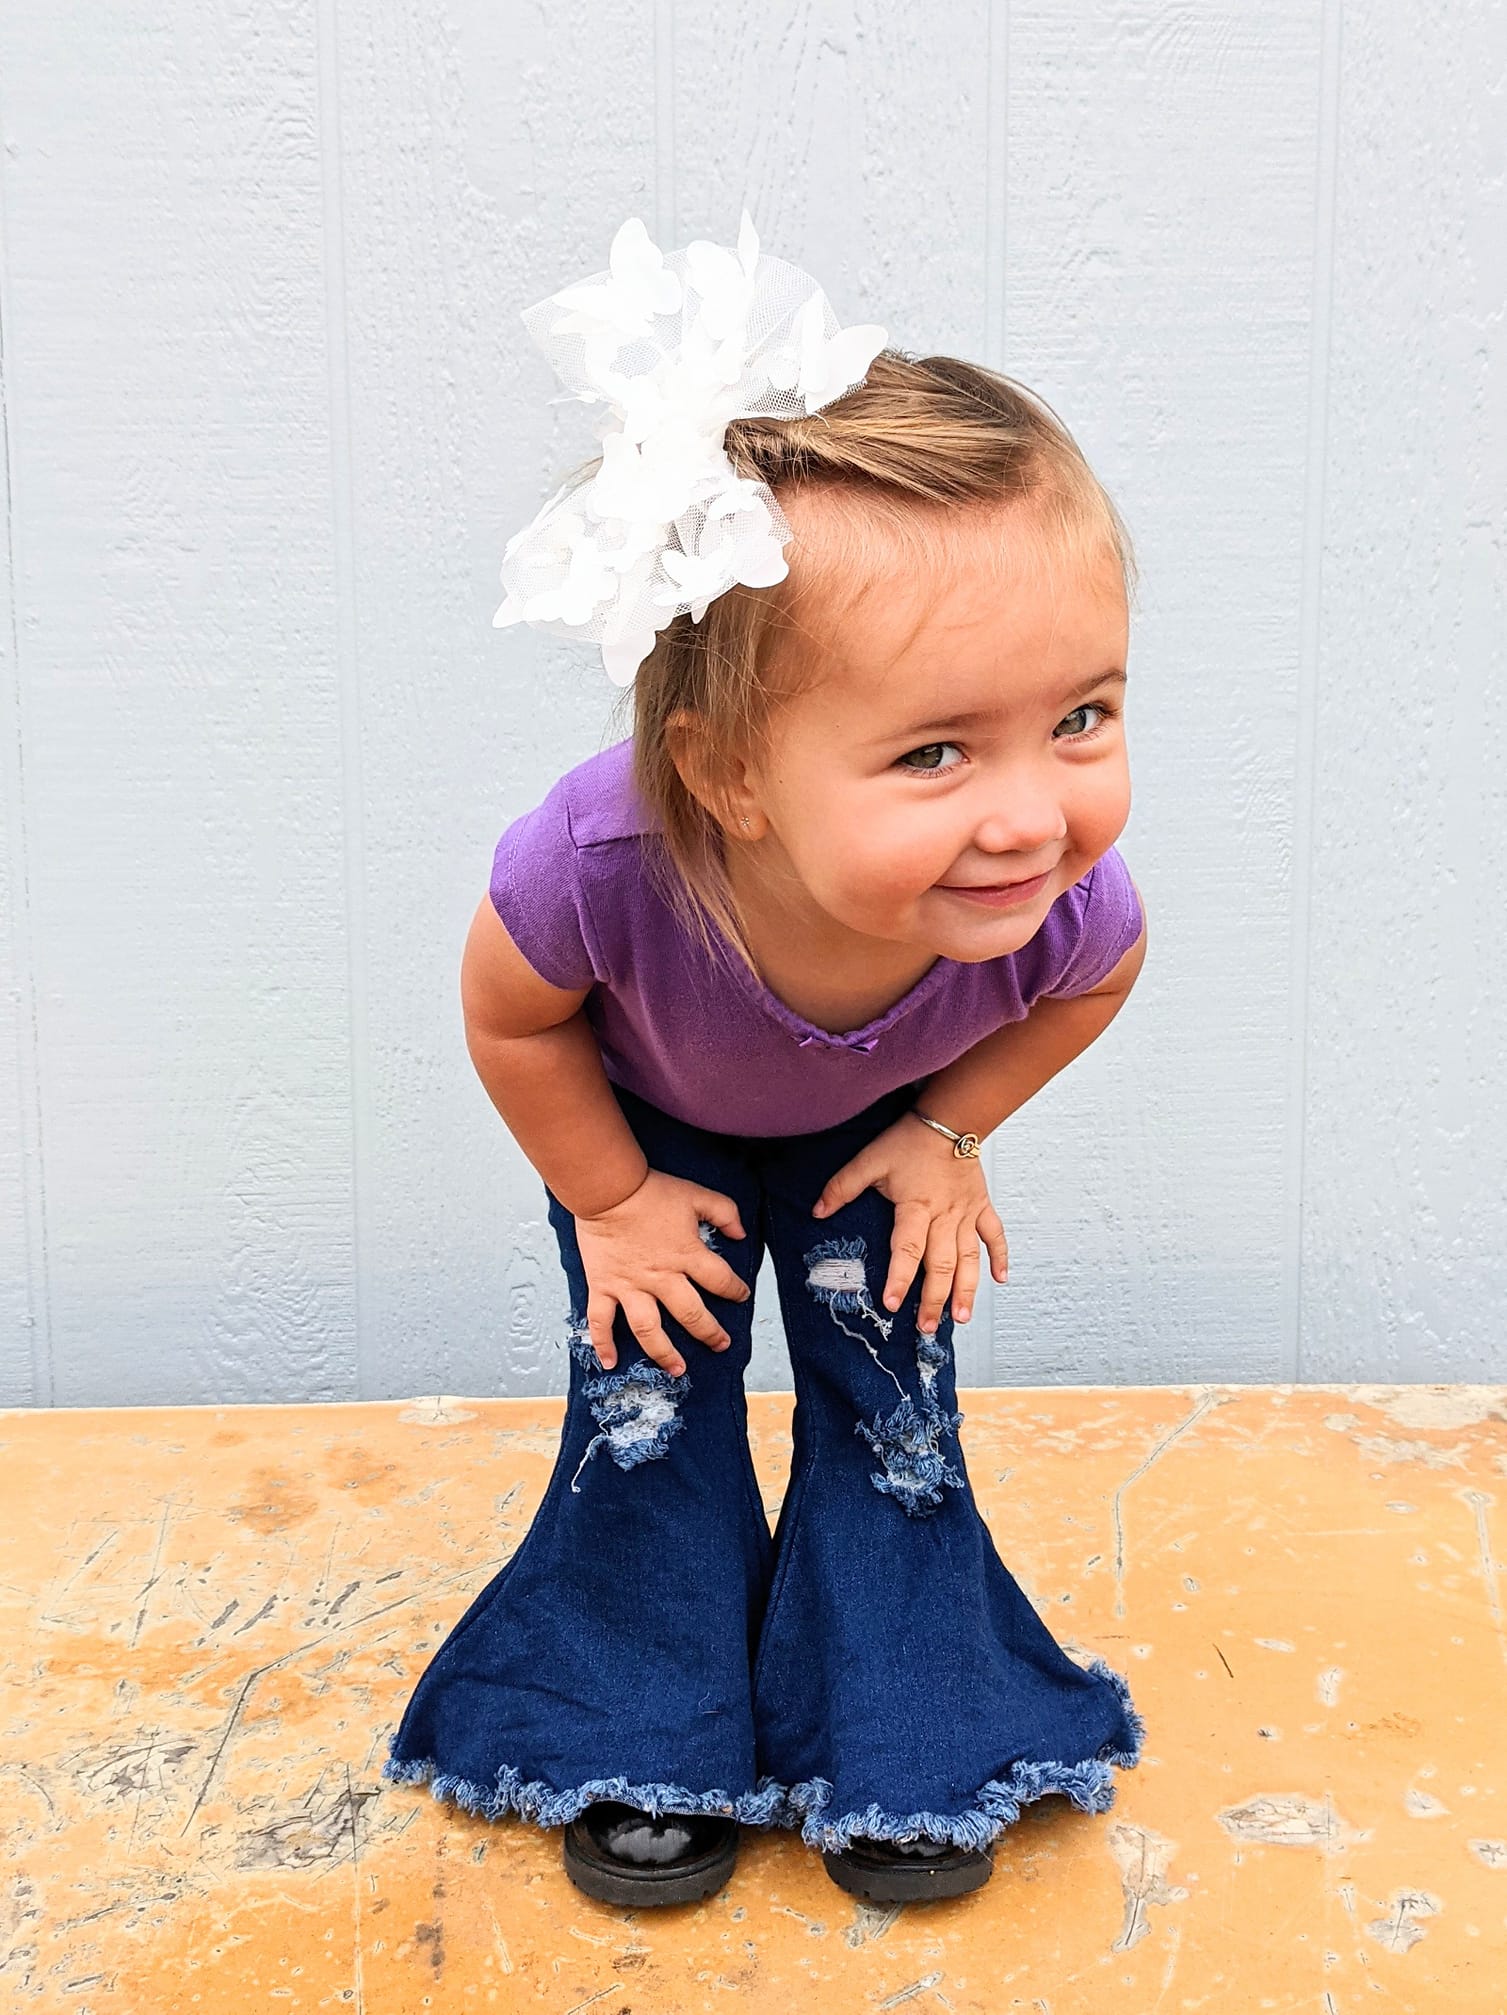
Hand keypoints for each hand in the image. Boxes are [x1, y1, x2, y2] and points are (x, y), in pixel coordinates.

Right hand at [572, 1169, 750, 1376]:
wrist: (607, 1189)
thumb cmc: (650, 1191)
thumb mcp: (695, 1195)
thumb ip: (724, 1212)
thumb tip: (741, 1234)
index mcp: (686, 1255)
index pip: (721, 1281)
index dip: (735, 1290)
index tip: (741, 1295)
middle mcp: (661, 1277)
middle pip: (691, 1315)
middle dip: (710, 1333)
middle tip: (721, 1344)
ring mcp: (630, 1286)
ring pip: (649, 1329)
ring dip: (664, 1353)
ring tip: (678, 1369)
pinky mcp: (603, 1286)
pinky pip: (601, 1321)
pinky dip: (603, 1344)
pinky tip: (610, 1363)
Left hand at [811, 1111, 1008, 1333]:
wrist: (949, 1118)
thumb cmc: (908, 1140)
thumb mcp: (870, 1159)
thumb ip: (842, 1187)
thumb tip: (818, 1211)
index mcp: (916, 1207)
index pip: (907, 1250)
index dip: (900, 1278)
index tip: (893, 1304)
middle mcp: (944, 1216)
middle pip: (941, 1264)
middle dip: (935, 1299)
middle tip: (927, 1327)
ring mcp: (966, 1213)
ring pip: (969, 1257)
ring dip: (967, 1289)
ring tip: (961, 1317)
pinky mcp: (981, 1206)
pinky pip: (994, 1235)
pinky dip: (999, 1256)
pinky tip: (1000, 1280)